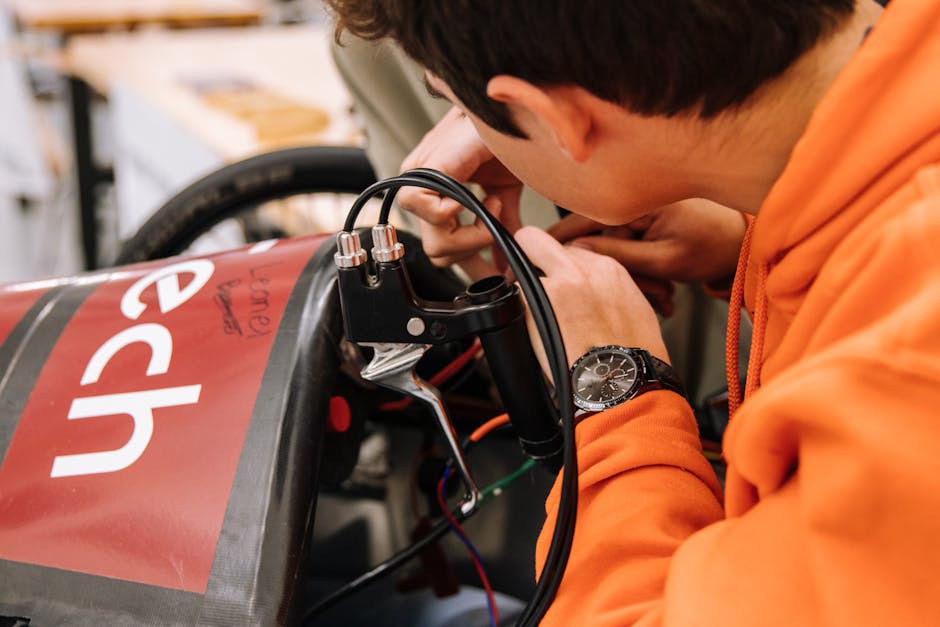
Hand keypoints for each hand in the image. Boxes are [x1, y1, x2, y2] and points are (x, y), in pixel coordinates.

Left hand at [399, 106, 522, 276]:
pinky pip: (429, 211)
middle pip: (438, 253)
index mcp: (435, 192)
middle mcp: (421, 186)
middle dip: (474, 249)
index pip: (441, 247)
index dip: (471, 258)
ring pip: (434, 243)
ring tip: (495, 206)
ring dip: (473, 234)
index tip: (500, 257)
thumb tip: (509, 265)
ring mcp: (419, 178)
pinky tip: (484, 199)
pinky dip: (462, 214)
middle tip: (498, 224)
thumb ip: (502, 226)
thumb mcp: (505, 192)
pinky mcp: (426, 169)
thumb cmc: (508, 140)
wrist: (514, 109)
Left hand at [514, 226, 667, 370]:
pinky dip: (513, 308)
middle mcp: (583, 269)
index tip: (554, 280)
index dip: (558, 266)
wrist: (624, 382)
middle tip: (525, 278)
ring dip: (520, 285)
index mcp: (608, 269)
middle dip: (529, 255)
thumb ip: (610, 292)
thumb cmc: (634, 358)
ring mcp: (558, 283)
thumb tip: (597, 296)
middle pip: (540, 241)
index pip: (571, 251)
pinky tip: (524, 327)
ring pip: (521, 264)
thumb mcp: (636, 310)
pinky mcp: (536, 303)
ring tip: (526, 310)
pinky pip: (512, 294)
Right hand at [548, 199, 746, 285]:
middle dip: (615, 274)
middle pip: (599, 239)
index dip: (556, 239)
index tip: (529, 249)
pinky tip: (663, 289)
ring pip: (613, 249)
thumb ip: (617, 254)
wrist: (744, 246)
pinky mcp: (646, 221)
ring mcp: (641, 209)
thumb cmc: (713, 249)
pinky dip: (640, 271)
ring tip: (665, 297)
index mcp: (639, 200)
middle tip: (645, 298)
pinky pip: (627, 247)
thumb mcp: (662, 259)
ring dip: (632, 277)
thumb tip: (576, 250)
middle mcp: (636, 199)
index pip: (584, 219)